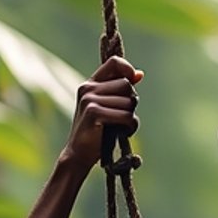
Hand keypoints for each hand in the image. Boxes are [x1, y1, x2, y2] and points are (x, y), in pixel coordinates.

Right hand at [62, 56, 143, 170]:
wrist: (78, 155)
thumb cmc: (96, 132)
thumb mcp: (107, 107)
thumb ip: (120, 90)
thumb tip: (139, 74)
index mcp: (90, 84)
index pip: (114, 62)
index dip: (128, 69)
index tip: (134, 80)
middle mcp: (88, 89)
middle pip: (126, 85)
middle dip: (131, 102)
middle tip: (123, 117)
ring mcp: (89, 100)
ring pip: (128, 102)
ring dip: (132, 118)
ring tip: (122, 128)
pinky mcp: (93, 113)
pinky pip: (125, 115)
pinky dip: (130, 127)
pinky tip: (123, 133)